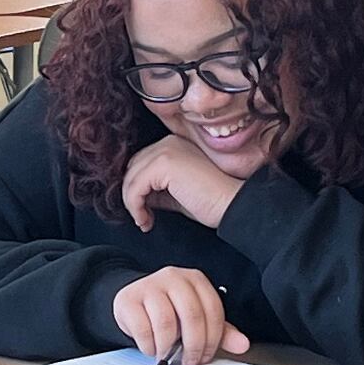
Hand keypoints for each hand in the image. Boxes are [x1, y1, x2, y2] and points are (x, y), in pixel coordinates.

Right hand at [111, 265, 244, 364]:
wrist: (134, 302)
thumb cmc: (170, 311)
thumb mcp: (197, 319)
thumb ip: (221, 331)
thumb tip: (242, 345)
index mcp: (196, 280)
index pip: (213, 310)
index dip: (212, 339)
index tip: (206, 356)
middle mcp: (174, 277)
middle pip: (192, 315)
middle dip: (193, 345)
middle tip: (190, 361)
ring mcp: (150, 286)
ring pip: (166, 322)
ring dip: (168, 347)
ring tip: (167, 355)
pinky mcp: (129, 299)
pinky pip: (143, 328)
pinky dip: (149, 346)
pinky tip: (152, 348)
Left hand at [120, 136, 244, 232]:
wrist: (232, 204)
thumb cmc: (213, 201)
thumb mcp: (178, 193)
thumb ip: (158, 190)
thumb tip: (139, 197)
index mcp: (174, 145)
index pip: (141, 164)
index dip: (137, 188)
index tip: (143, 210)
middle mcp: (168, 143)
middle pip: (133, 169)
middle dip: (132, 195)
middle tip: (142, 217)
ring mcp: (166, 151)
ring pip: (131, 179)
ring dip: (132, 204)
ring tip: (144, 221)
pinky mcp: (164, 163)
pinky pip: (135, 188)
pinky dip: (135, 207)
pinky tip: (146, 220)